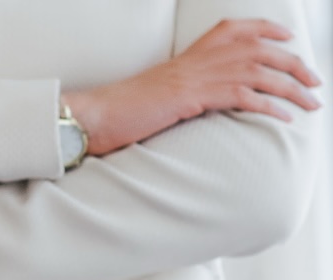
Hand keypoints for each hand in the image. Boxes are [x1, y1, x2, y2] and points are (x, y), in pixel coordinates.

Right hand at [65, 18, 320, 155]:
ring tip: (311, 102)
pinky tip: (285, 116)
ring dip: (292, 88)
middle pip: (261, 51)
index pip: (240, 29)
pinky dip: (270, 106)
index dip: (268, 32)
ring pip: (260, 73)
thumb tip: (203, 95)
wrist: (101, 113)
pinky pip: (244, 96)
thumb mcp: (161, 89)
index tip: (288, 41)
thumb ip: (187, 84)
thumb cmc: (126, 108)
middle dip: (295, 65)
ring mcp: (199, 75)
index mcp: (192, 52)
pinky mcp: (196, 96)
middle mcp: (200, 57)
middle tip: (315, 81)